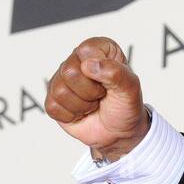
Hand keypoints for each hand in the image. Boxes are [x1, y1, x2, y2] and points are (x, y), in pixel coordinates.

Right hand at [44, 36, 148, 161]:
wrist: (119, 133)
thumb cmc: (126, 105)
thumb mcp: (131, 88)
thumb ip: (116, 72)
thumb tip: (88, 65)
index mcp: (99, 50)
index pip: (87, 50)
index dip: (99, 69)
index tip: (111, 80)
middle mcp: (78, 61)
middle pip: (69, 72)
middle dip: (91, 91)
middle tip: (102, 95)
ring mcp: (62, 80)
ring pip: (60, 91)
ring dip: (83, 105)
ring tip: (93, 103)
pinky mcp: (53, 99)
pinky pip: (53, 106)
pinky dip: (72, 115)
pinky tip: (82, 112)